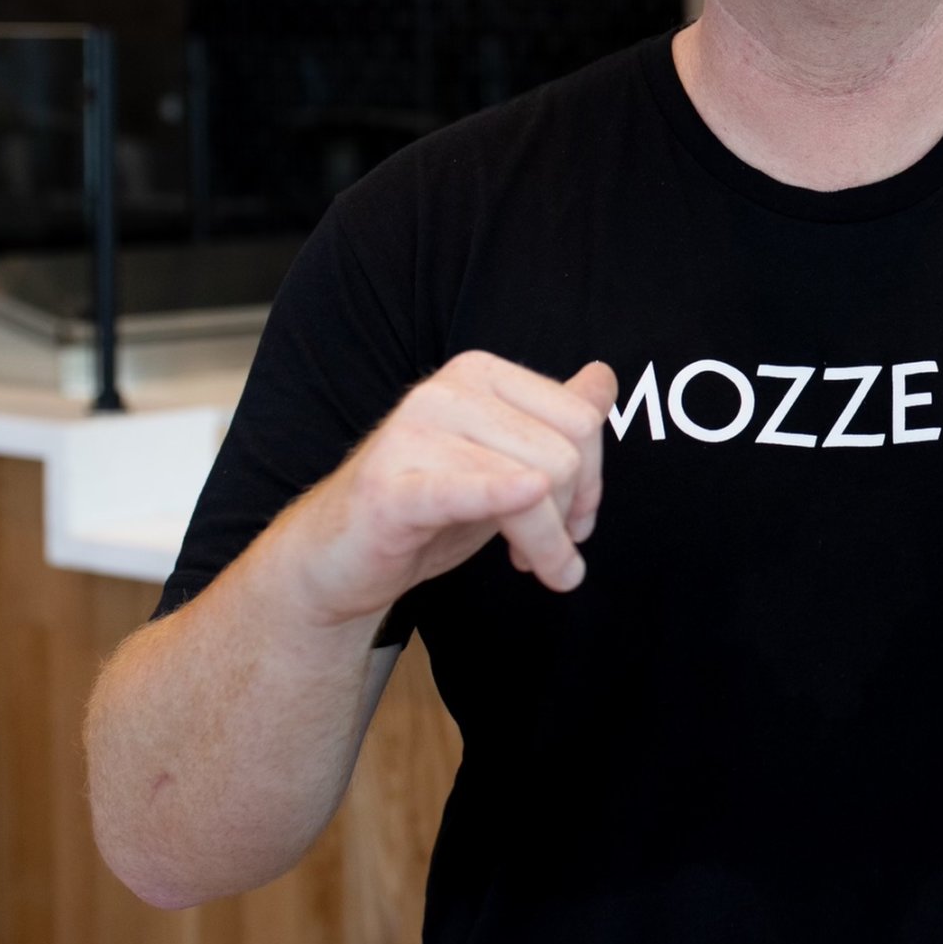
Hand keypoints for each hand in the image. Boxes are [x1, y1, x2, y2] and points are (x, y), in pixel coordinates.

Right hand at [283, 353, 617, 628]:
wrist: (338, 556)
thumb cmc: (427, 504)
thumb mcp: (502, 457)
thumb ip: (553, 418)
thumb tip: (604, 378)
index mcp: (478, 374)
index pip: (580, 418)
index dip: (593, 479)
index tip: (576, 520)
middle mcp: (446, 392)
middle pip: (562, 455)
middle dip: (569, 517)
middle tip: (553, 554)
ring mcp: (413, 435)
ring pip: (531, 486)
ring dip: (546, 546)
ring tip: (536, 569)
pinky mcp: (391, 489)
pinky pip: (464, 493)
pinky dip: (501, 504)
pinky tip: (522, 549)